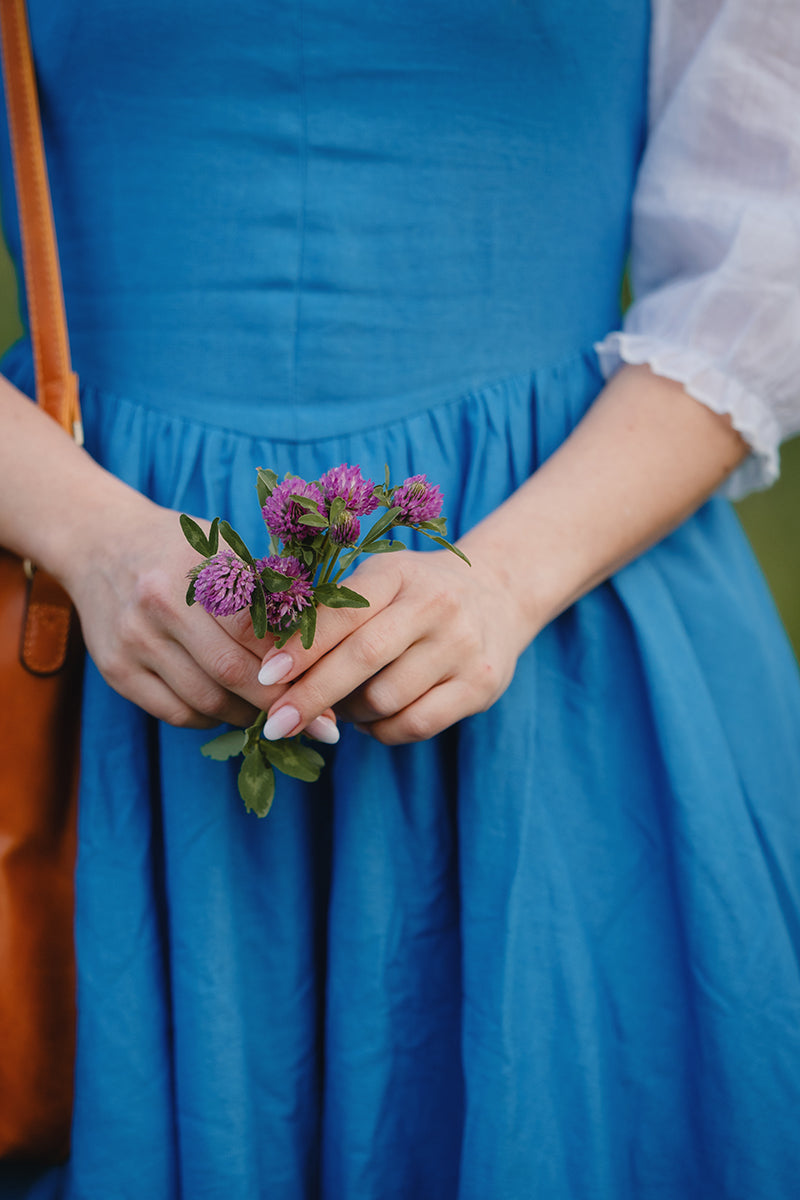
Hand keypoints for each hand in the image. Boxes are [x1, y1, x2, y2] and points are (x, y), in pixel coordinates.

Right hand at [57, 482, 337, 735]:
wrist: (99, 543)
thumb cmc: (180, 548)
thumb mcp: (224, 548)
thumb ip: (266, 589)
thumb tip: (326, 644)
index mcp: (195, 567)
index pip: (256, 628)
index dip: (297, 661)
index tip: (331, 682)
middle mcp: (159, 605)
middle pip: (232, 672)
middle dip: (281, 702)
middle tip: (320, 721)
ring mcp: (133, 641)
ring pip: (206, 701)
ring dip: (249, 715)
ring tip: (279, 717)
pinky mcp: (116, 671)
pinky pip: (176, 714)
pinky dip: (212, 719)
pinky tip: (232, 710)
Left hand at [256, 546, 530, 745]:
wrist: (499, 596)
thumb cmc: (415, 593)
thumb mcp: (380, 581)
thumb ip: (334, 612)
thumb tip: (273, 667)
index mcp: (398, 572)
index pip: (342, 614)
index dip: (300, 649)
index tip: (265, 677)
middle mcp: (436, 604)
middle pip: (364, 658)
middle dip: (312, 695)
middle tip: (276, 723)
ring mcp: (464, 646)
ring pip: (386, 699)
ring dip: (351, 714)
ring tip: (341, 708)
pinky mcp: (482, 685)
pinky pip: (416, 724)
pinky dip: (383, 731)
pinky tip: (374, 720)